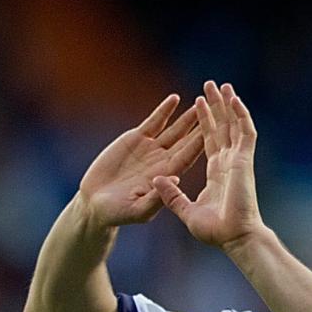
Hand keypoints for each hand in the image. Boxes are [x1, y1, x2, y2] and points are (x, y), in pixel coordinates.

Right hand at [77, 94, 202, 227]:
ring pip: (175, 128)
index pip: (188, 156)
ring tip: (202, 101)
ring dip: (188, 116)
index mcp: (167, 176)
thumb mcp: (137, 209)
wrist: (94, 202)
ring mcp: (151, 148)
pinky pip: (154, 122)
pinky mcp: (136, 139)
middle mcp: (163, 160)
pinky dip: (164, 110)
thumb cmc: (116, 212)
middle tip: (218, 111)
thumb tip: (177, 178)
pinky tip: (174, 99)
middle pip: (187, 140)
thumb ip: (156, 197)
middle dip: (201, 126)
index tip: (215, 131)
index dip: (201, 143)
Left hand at [155, 82, 264, 248]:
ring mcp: (237, 160)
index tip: (199, 105)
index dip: (204, 122)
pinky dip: (240, 115)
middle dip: (215, 106)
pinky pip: (244, 132)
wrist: (234, 239)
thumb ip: (171, 195)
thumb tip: (156, 180)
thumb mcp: (185, 210)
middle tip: (210, 84)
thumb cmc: (215, 232)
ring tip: (221, 84)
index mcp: (215, 172)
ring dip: (227, 104)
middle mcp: (227, 162)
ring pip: (233, 124)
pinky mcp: (244, 160)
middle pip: (221, 127)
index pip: (208, 140)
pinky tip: (233, 99)